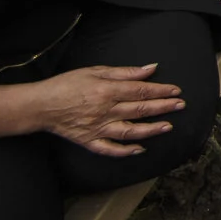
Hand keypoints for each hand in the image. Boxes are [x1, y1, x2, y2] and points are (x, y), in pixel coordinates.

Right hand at [27, 63, 183, 155]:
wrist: (40, 105)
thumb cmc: (67, 84)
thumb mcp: (95, 71)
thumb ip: (125, 72)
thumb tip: (151, 68)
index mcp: (107, 91)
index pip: (142, 90)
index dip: (161, 90)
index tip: (176, 91)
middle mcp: (105, 111)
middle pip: (140, 109)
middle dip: (163, 107)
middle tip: (181, 105)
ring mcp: (97, 128)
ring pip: (130, 131)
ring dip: (151, 130)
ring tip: (168, 126)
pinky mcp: (88, 141)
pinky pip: (109, 149)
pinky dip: (125, 151)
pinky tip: (140, 149)